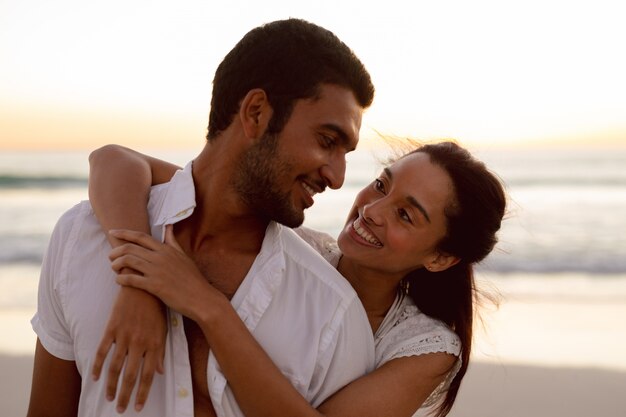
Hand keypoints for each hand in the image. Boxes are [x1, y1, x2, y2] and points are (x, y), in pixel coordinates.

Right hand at [92, 285, 165, 412]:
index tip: (139, 406)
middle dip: (125, 395)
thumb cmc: (156, 308)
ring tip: (109, 398)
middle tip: (121, 409)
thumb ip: (160, 352)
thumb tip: (160, 372)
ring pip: (115, 367)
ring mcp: (124, 336)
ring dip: (111, 385)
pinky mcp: (112, 329)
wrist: (142, 286)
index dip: (143, 393)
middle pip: (130, 376)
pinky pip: (103, 351)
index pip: (148, 375)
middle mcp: (139, 343)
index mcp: (154, 344)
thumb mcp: (164, 329)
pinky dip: (98, 366)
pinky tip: (95, 378)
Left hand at [109, 225, 218, 323]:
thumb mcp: (183, 256)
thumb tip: (168, 226)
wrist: (201, 297)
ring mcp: (157, 271)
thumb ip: (172, 241)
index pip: (141, 237)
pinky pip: (131, 279)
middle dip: (116, 250)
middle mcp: (160, 257)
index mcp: (166, 249)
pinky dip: (121, 278)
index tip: (112, 232)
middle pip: (130, 248)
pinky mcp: (154, 286)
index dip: (124, 233)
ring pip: (128, 261)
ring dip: (116, 264)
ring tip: (114, 268)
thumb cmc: (193, 278)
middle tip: (110, 256)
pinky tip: (119, 280)